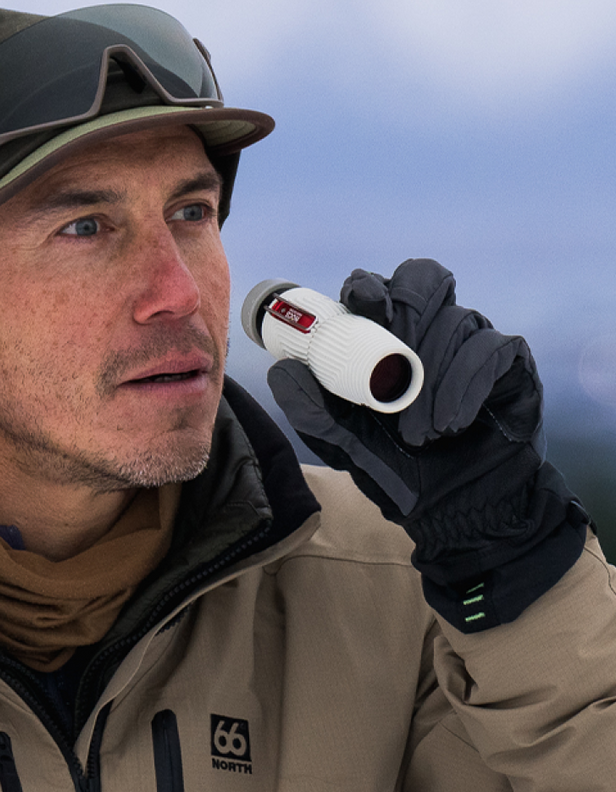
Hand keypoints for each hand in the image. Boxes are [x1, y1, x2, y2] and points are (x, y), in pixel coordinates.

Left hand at [268, 259, 588, 630]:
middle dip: (406, 310)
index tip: (361, 303)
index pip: (377, 290)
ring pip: (456, 319)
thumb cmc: (396, 470)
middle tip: (396, 356)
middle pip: (422, 280)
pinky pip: (492, 349)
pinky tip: (452, 423)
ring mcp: (470, 343)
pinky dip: (466, 384)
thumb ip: (312, 412)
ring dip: (432, 375)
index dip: (368, 287)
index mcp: (384, 340)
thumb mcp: (345, 446)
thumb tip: (282, 370)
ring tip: (419, 434)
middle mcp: (429, 331)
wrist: (455, 511)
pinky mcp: (509, 364)